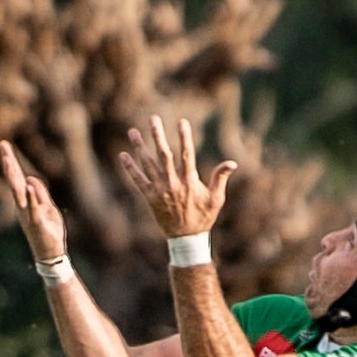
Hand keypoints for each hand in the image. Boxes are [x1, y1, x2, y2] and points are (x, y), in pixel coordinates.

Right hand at [0, 141, 67, 261]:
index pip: (18, 178)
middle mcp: (23, 206)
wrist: (52, 254)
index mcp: (26, 201)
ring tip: (9, 161)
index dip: (12, 162)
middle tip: (3, 146)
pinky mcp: (37, 224)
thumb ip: (40, 193)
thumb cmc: (49, 231)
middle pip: (14, 181)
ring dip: (14, 177)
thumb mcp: (48, 207)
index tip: (5, 145)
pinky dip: (31, 197)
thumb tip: (31, 178)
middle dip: (9, 164)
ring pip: (18, 193)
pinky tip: (28, 185)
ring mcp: (28, 215)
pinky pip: (33, 208)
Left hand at [120, 116, 235, 241]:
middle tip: (153, 118)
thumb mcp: (216, 198)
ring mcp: (160, 190)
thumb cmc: (203, 217)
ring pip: (148, 164)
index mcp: (190, 181)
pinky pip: (138, 180)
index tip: (181, 121)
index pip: (187, 154)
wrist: (186, 239)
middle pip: (164, 154)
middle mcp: (173, 183)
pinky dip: (130, 168)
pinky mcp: (149, 198)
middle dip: (158, 135)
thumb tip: (232, 163)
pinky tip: (123, 155)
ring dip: (140, 147)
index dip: (184, 137)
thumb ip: (220, 178)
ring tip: (132, 131)